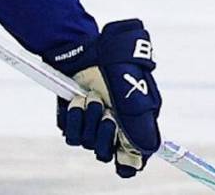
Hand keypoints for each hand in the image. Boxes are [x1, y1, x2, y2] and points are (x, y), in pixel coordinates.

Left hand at [45, 19, 161, 177]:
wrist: (86, 51)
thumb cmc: (115, 68)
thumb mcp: (134, 95)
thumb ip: (141, 126)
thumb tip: (143, 153)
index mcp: (132, 127)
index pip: (130, 161)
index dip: (127, 162)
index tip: (122, 154)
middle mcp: (111, 130)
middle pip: (105, 154)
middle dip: (105, 135)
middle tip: (108, 115)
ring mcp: (90, 125)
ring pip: (88, 143)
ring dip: (89, 120)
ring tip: (92, 97)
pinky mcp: (71, 120)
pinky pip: (71, 135)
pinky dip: (74, 119)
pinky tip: (77, 101)